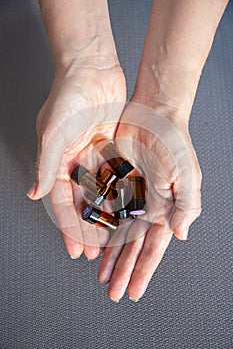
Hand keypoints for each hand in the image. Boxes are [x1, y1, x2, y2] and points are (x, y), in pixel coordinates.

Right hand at [27, 45, 125, 259]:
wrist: (91, 69)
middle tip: (96, 250)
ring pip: (101, 191)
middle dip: (89, 227)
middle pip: (82, 202)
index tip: (76, 248)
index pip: (62, 202)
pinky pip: (116, 174)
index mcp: (57, 161)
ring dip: (107, 213)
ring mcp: (93, 155)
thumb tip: (35, 194)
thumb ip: (46, 165)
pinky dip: (121, 191)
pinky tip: (129, 207)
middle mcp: (74, 161)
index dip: (69, 227)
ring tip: (115, 235)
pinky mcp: (111, 147)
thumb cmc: (67, 97)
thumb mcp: (53, 134)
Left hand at [98, 102, 201, 301]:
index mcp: (166, 209)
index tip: (134, 291)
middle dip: (124, 270)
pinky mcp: (117, 183)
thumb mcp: (186, 175)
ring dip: (110, 255)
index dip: (143, 271)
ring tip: (102, 274)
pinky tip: (94, 242)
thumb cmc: (174, 141)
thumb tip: (179, 236)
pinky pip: (106, 210)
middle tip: (113, 291)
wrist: (154, 113)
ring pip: (118, 233)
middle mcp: (149, 206)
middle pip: (133, 246)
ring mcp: (131, 196)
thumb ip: (186, 207)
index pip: (153, 248)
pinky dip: (100, 227)